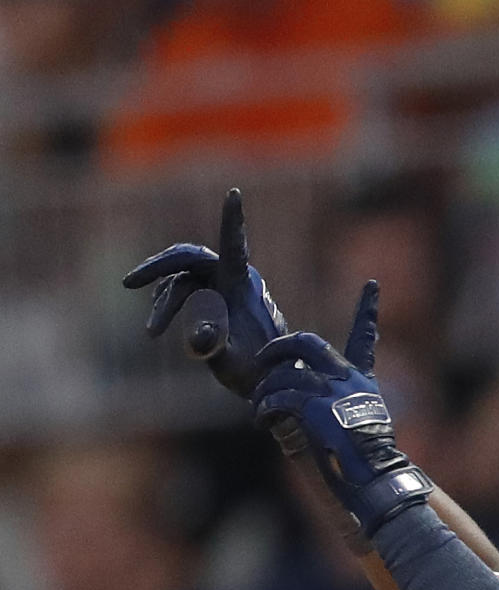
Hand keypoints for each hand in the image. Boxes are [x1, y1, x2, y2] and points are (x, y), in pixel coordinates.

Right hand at [123, 187, 285, 396]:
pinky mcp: (214, 298)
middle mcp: (232, 278)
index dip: (232, 220)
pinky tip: (157, 325)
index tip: (234, 193)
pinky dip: (169, 305)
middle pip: (190, 258)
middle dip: (158, 268)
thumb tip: (198, 336)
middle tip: (129, 282)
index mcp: (242, 284)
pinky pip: (185, 291)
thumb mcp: (233, 364)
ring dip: (164, 302)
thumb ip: (216, 348)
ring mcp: (221, 287)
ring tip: (152, 332)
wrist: (264, 382)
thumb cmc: (255, 373)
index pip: (234, 246)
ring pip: (183, 280)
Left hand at [252, 283, 431, 535]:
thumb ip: (339, 409)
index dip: (368, 311)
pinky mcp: (315, 407)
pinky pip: (279, 397)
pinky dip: (266, 407)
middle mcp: (347, 379)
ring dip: (265, 390)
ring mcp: (331, 391)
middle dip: (278, 350)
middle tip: (264, 362)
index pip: (365, 339)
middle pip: (306, 344)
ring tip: (259, 407)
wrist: (374, 478)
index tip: (371, 286)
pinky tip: (262, 418)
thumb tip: (311, 408)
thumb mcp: (361, 427)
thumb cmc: (366, 463)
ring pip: (284, 374)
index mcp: (361, 381)